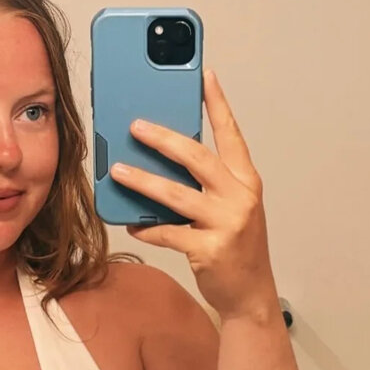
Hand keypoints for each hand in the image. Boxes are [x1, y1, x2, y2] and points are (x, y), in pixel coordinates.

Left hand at [110, 68, 278, 318]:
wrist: (251, 295)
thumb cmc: (237, 248)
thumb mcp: (232, 208)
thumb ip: (209, 184)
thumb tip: (165, 160)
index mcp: (246, 181)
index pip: (231, 134)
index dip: (217, 103)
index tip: (204, 75)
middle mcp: (240, 197)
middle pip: (197, 157)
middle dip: (163, 138)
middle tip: (134, 126)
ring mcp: (227, 223)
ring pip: (175, 194)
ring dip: (142, 181)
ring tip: (117, 171)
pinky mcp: (209, 249)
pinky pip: (168, 233)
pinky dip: (146, 227)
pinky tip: (130, 224)